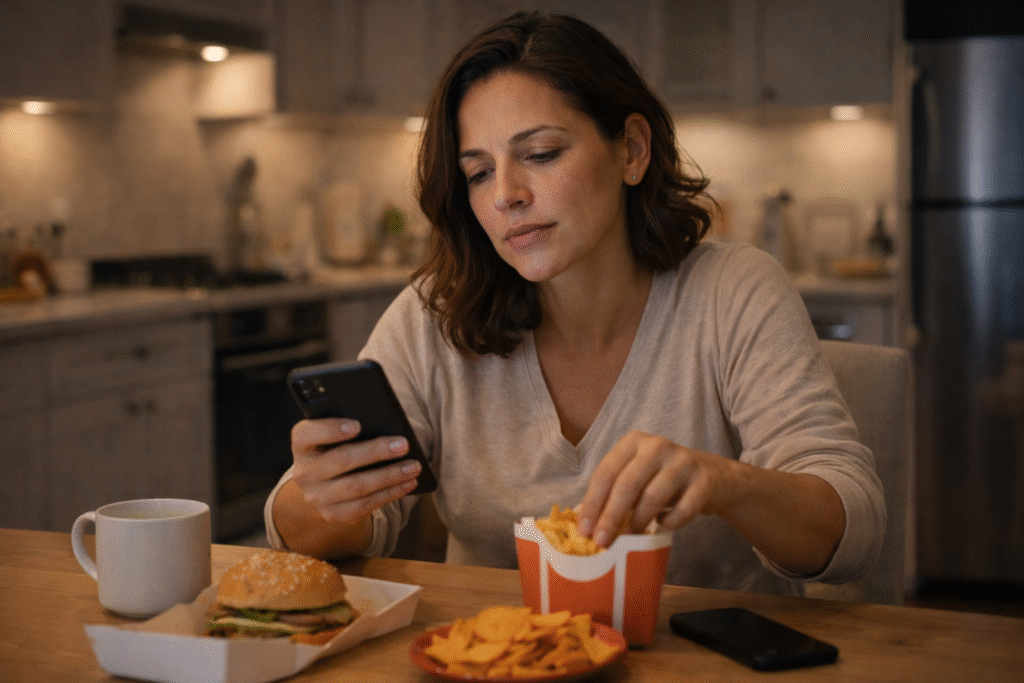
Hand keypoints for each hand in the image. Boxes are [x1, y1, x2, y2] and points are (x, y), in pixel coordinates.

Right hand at [290, 417, 421, 524]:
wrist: (325, 486)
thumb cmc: (337, 449)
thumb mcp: (334, 437)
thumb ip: (350, 429)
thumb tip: (387, 425)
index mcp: (302, 446)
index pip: (306, 435)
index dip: (330, 430)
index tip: (357, 425)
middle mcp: (304, 472)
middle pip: (340, 460)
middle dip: (375, 452)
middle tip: (403, 444)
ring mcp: (317, 496)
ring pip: (356, 486)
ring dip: (389, 476)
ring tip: (413, 466)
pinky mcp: (333, 514)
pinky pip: (365, 505)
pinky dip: (390, 493)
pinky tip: (408, 483)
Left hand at [576, 430, 738, 546]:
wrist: (714, 475)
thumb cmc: (664, 479)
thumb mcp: (638, 475)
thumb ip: (615, 492)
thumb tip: (589, 525)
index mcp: (633, 441)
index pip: (606, 472)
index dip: (593, 503)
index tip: (585, 530)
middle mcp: (657, 446)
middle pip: (627, 484)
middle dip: (611, 516)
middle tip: (602, 541)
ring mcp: (683, 461)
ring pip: (653, 496)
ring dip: (638, 522)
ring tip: (630, 536)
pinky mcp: (704, 480)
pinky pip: (682, 510)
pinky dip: (669, 523)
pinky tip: (663, 524)